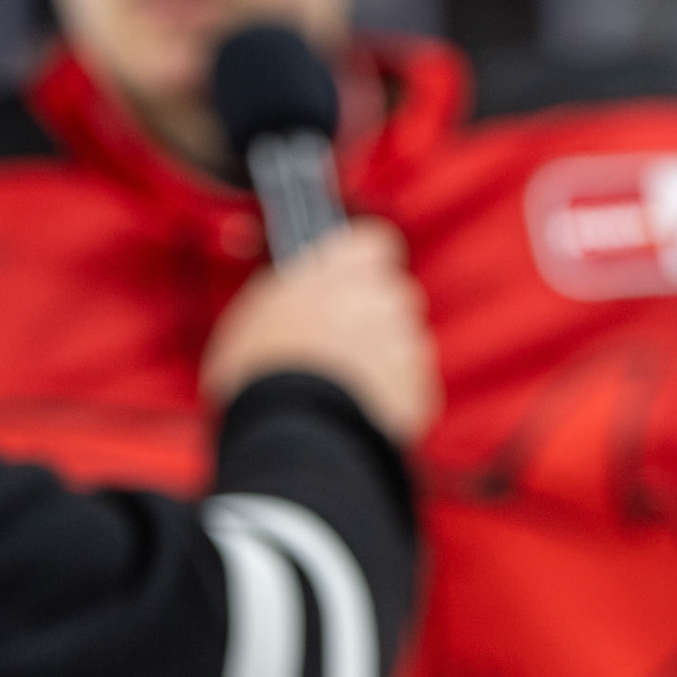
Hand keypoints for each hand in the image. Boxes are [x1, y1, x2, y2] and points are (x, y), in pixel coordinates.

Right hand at [201, 218, 440, 444]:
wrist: (295, 434)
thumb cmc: (262, 371)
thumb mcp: (257, 312)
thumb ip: (294, 290)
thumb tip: (304, 285)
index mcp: (346, 270)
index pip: (376, 241)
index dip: (362, 262)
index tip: (346, 280)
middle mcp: (386, 299)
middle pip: (392, 295)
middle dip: (373, 313)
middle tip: (336, 343)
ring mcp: (407, 344)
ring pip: (403, 340)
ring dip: (382, 356)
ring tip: (341, 387)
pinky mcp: (420, 389)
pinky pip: (411, 383)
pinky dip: (392, 394)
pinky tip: (357, 410)